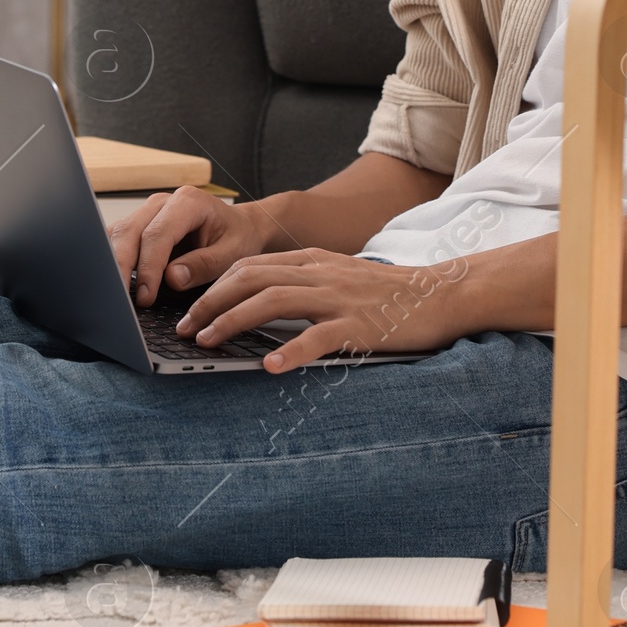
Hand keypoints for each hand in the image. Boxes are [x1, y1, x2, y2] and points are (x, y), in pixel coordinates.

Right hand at [108, 185, 284, 306]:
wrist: (240, 228)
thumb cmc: (238, 238)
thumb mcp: (232, 254)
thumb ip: (204, 265)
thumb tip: (172, 278)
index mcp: (188, 202)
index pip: (157, 234)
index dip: (148, 267)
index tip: (146, 296)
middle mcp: (163, 202)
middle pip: (129, 231)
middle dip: (121, 267)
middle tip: (123, 301)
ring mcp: (148, 212)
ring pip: (118, 233)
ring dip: (113, 263)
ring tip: (116, 294)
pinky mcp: (140, 225)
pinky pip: (119, 239)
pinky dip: (114, 260)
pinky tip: (117, 282)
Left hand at [175, 248, 466, 370]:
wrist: (440, 294)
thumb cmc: (389, 294)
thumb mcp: (339, 277)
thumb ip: (304, 284)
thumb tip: (259, 304)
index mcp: (312, 260)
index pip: (250, 266)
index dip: (214, 287)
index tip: (191, 311)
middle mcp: (319, 273)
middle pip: (251, 279)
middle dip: (211, 303)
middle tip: (186, 330)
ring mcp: (338, 298)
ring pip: (272, 301)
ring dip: (233, 322)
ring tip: (208, 343)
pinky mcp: (359, 326)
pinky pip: (317, 338)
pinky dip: (290, 351)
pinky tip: (270, 367)